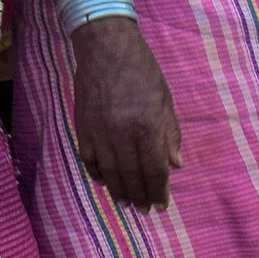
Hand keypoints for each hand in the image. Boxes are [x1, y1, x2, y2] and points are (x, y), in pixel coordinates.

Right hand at [67, 16, 181, 209]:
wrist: (106, 47)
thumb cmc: (142, 71)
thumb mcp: (165, 100)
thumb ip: (170, 135)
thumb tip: (175, 166)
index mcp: (148, 126)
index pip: (155, 170)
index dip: (158, 191)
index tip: (161, 205)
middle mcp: (123, 133)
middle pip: (131, 176)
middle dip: (139, 196)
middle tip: (143, 209)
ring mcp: (99, 131)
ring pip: (109, 172)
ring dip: (118, 191)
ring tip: (126, 202)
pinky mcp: (83, 127)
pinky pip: (89, 159)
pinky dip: (97, 174)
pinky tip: (105, 182)